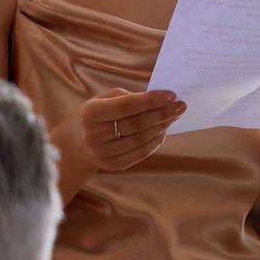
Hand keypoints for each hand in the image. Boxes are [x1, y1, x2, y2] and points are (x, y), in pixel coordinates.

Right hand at [62, 88, 185, 171]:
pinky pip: (140, 153)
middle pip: (136, 124)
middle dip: (162, 114)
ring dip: (162, 127)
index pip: (126, 106)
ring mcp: (101, 153)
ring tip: (174, 116)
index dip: (151, 100)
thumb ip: (131, 98)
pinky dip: (155, 142)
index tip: (172, 95)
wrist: (78, 140)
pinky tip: (163, 131)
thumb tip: (163, 100)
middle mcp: (93, 135)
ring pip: (140, 139)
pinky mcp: (111, 165)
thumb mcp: (107, 99)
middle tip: (181, 106)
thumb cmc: (100, 113)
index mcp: (90, 113)